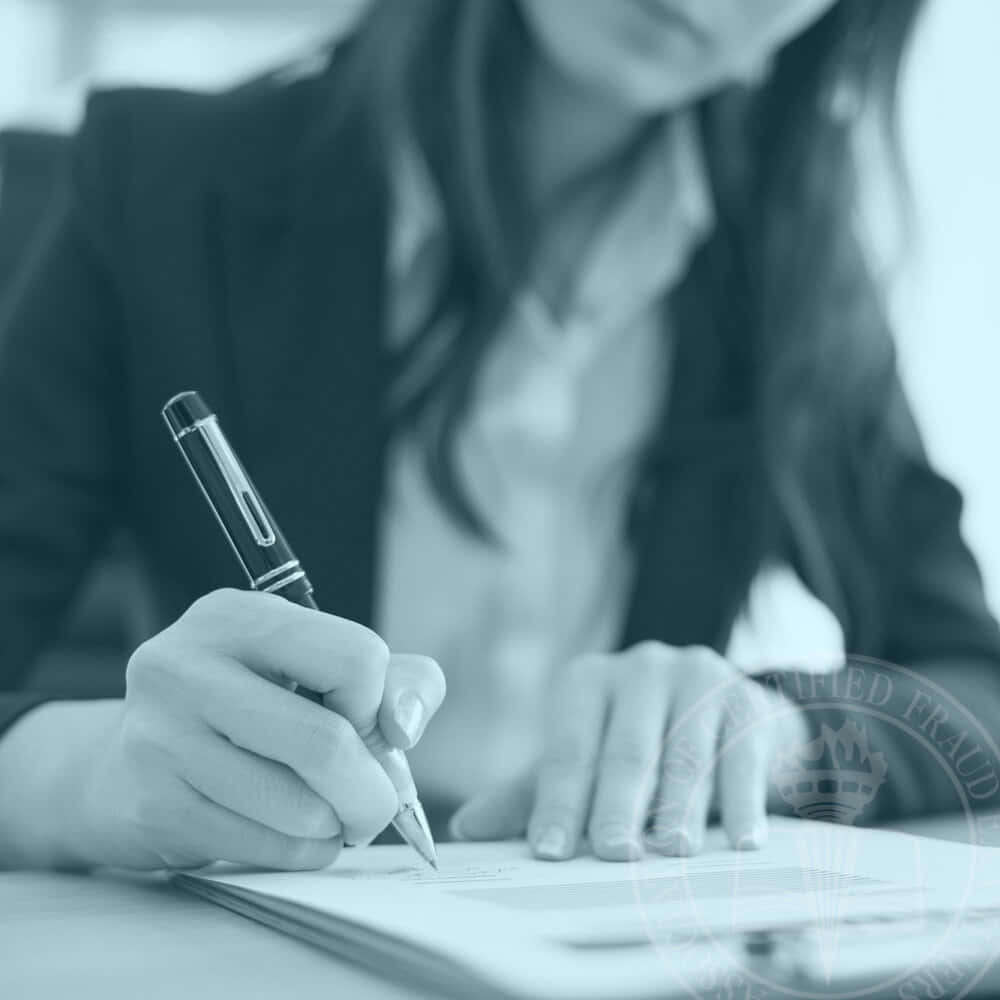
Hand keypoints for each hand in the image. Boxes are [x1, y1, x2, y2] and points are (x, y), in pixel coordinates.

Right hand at [1, 590, 444, 870]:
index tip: (366, 724)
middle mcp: (186, 665)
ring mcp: (161, 736)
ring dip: (338, 826)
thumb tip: (405, 725)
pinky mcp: (153, 803)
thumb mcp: (320, 669)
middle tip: (378, 803)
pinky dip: (304, 853)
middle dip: (374, 791)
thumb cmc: (251, 709)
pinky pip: (267, 848)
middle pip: (328, 743)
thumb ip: (396, 680)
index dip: (378, 705)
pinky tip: (295, 835)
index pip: (355, 658)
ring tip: (331, 816)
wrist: (126, 768)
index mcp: (236, 616)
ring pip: (301, 806)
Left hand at [450, 642, 807, 860]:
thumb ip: (534, 791)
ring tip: (674, 852)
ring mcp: (698, 678)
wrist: (730, 714)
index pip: (569, 747)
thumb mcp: (587, 758)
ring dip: (680, 808)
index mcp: (588, 681)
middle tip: (613, 853)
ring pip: (686, 755)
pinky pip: (742, 755)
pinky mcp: (748, 699)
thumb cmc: (643, 745)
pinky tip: (742, 839)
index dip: (559, 801)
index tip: (549, 850)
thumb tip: (466, 829)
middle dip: (619, 805)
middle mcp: (641, 669)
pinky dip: (743, 801)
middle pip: (627, 750)